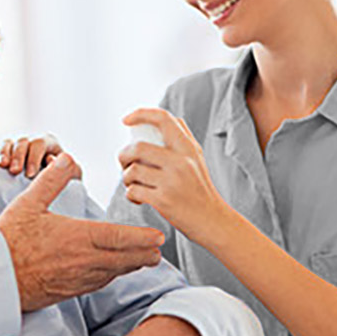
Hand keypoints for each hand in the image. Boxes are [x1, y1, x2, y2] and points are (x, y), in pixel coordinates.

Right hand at [0, 133, 81, 178]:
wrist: (49, 188)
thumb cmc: (63, 180)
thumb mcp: (72, 175)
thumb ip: (69, 168)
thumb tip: (51, 159)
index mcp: (48, 142)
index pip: (39, 143)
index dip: (34, 157)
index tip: (30, 174)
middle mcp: (31, 141)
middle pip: (22, 142)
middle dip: (18, 156)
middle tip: (14, 171)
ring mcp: (16, 146)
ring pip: (8, 143)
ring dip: (4, 153)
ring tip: (3, 165)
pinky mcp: (3, 154)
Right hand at [0, 153, 162, 311]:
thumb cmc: (8, 240)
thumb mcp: (28, 203)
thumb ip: (51, 180)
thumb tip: (66, 158)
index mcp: (77, 238)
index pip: (119, 238)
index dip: (141, 238)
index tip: (158, 236)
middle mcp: (83, 261)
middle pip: (124, 259)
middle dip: (144, 255)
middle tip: (159, 251)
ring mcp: (78, 279)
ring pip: (113, 273)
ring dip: (131, 266)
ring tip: (144, 261)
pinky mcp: (70, 291)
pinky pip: (99, 283)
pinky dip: (112, 276)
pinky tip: (113, 272)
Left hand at [118, 108, 227, 245]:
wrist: (213, 221)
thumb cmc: (201, 190)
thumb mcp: (197, 159)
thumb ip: (182, 139)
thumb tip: (164, 120)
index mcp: (188, 148)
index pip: (163, 119)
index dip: (140, 114)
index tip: (126, 120)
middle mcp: (181, 161)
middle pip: (138, 147)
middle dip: (123, 155)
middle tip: (124, 163)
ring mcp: (172, 181)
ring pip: (132, 171)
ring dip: (126, 178)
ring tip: (133, 185)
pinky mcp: (164, 200)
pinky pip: (133, 191)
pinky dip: (130, 195)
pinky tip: (138, 199)